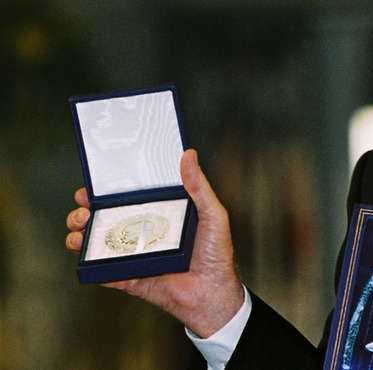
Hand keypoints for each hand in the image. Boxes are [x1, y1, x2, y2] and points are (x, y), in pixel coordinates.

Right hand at [66, 149, 244, 337]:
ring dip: (80, 235)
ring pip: (96, 244)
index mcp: (159, 215)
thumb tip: (189, 154)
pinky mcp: (129, 278)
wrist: (212, 293)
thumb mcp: (212, 213)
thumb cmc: (216, 253)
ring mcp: (134, 256)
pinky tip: (85, 253)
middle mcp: (143, 234)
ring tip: (79, 230)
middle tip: (84, 209)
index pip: (127, 199)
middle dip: (85, 212)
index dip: (106, 192)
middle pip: (105, 219)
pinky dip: (88, 264)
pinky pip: (102, 271)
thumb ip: (199, 186)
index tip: (92, 186)